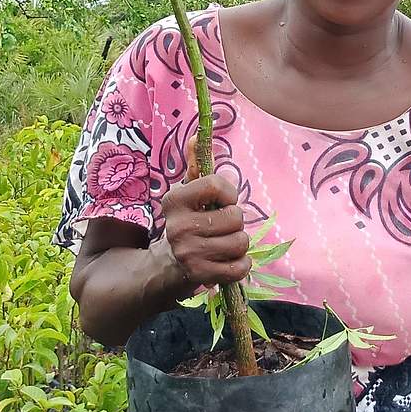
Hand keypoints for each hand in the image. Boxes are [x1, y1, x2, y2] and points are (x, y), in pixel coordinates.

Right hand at [156, 137, 251, 293]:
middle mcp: (178, 227)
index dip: (228, 193)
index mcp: (174, 200)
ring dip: (239, 243)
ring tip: (224, 243)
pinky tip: (229, 261)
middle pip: (235, 217)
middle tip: (221, 227)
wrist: (168, 264)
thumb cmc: (188, 221)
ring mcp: (188, 253)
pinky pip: (240, 267)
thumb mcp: (188, 193)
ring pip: (240, 242)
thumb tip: (198, 135)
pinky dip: (241, 265)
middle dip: (235, 222)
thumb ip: (196, 165)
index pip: (216, 184)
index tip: (223, 201)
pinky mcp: (200, 276)